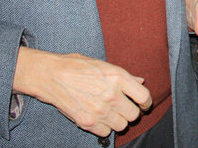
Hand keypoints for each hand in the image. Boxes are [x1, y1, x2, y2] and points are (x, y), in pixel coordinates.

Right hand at [13, 47, 151, 136]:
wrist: (51, 75)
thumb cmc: (78, 66)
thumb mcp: (105, 65)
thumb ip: (125, 76)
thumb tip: (140, 82)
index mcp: (118, 77)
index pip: (143, 97)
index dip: (146, 102)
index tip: (144, 104)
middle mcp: (111, 95)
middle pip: (134, 115)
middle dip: (131, 112)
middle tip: (123, 107)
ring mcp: (99, 110)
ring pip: (122, 125)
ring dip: (118, 120)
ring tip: (109, 111)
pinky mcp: (87, 122)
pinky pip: (106, 132)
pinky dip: (104, 127)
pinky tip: (98, 117)